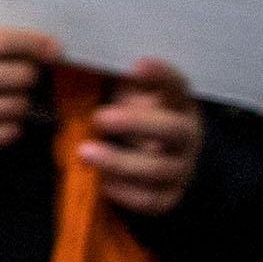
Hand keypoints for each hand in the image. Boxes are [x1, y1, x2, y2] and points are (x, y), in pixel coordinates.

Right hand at [0, 25, 54, 155]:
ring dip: (17, 100)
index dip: (34, 44)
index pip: (4, 43)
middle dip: (26, 73)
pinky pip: (10, 132)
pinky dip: (9, 124)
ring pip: (19, 105)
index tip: (54, 48)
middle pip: (20, 75)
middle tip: (18, 74)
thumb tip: (42, 48)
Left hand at [84, 57, 201, 219]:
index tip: (136, 65)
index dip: (161, 76)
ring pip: (158, 168)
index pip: (177, 86)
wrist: (159, 162)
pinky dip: (124, 193)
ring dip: (119, 161)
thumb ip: (116, 83)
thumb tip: (75, 62)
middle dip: (136, 123)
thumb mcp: (130, 97)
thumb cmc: (135, 118)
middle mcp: (187, 136)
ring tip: (84, 152)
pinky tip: (100, 182)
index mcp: (178, 104)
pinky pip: (151, 199)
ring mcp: (181, 168)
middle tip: (98, 117)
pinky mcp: (170, 196)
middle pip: (172, 129)